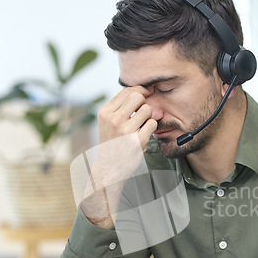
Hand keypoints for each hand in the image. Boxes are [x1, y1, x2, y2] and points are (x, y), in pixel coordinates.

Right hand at [81, 86, 157, 226]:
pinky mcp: (136, 141)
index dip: (140, 90)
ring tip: (141, 125)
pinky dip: (151, 127)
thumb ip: (122, 106)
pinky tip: (144, 133)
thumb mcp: (109, 121)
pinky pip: (152, 124)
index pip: (127, 91)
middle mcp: (113, 120)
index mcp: (105, 113)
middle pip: (138, 97)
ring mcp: (125, 131)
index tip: (147, 93)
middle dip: (144, 103)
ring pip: (147, 110)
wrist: (110, 167)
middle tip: (142, 113)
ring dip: (148, 116)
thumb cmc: (112, 142)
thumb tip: (144, 92)